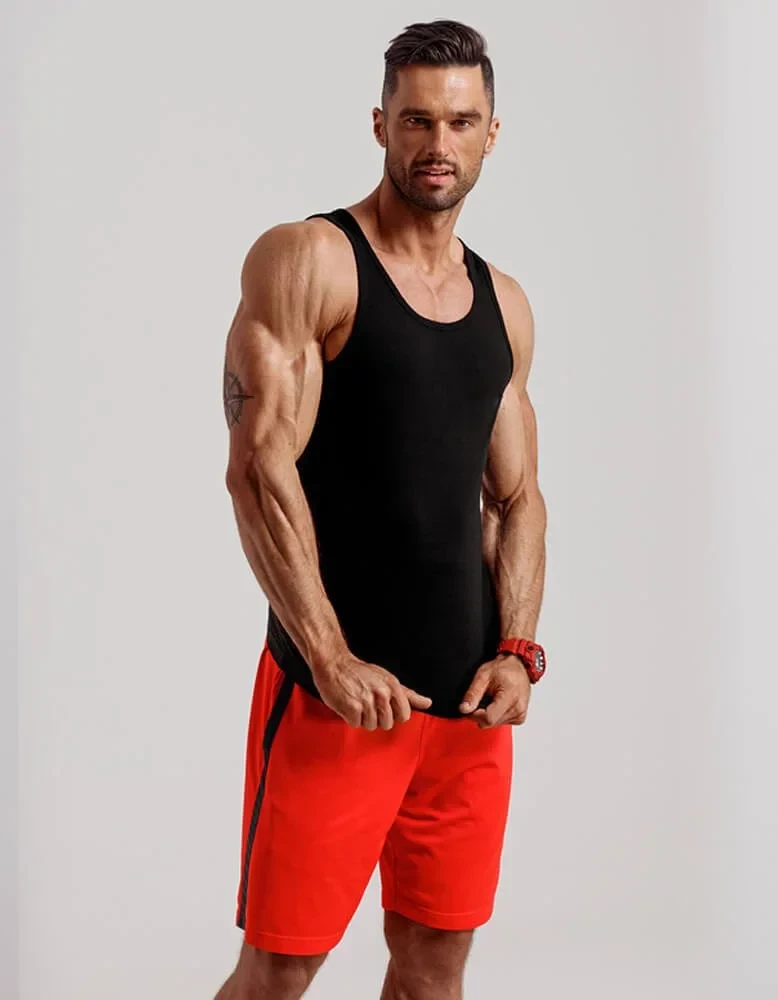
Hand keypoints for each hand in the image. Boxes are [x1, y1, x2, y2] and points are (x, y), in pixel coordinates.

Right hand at [312, 652, 431, 729]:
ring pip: (371, 726)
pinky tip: (348, 704)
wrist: (334, 664)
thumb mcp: (387, 679)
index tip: (383, 706)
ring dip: (362, 718)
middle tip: (367, 703)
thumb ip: (408, 694)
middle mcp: (382, 694)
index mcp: (393, 686)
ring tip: (357, 702)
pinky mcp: (352, 708)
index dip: (393, 714)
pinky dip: (350, 717)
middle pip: (387, 724)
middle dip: (376, 717)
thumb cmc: (360, 672)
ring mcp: (367, 701)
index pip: (404, 715)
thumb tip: (428, 703)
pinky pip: (356, 724)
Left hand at [459, 654, 530, 727]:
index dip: (475, 715)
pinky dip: (496, 715)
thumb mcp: (483, 675)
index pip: (488, 718)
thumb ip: (473, 693)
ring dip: (489, 714)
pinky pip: (502, 723)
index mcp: (510, 697)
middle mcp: (518, 709)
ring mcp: (520, 715)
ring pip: (494, 724)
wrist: (518, 666)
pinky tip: (498, 704)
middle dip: (480, 714)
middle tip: (481, 699)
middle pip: (490, 723)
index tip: (471, 707)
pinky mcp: (520, 718)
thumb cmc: (503, 669)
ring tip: (492, 698)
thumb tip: (464, 709)